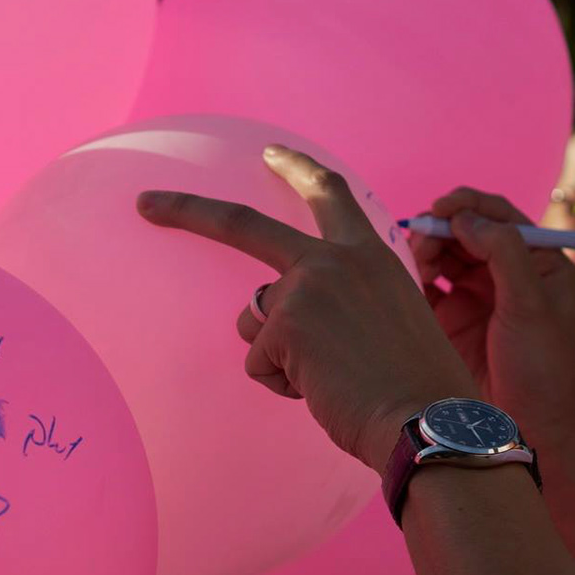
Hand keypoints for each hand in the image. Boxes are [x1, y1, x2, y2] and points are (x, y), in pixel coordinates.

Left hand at [138, 147, 475, 469]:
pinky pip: (258, 363)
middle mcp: (335, 259)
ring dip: (277, 356)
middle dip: (187, 211)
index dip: (297, 170)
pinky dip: (283, 385)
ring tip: (332, 378)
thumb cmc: (414, 388)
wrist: (429, 421)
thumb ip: (343, 301)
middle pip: (243, 225)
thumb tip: (273, 315)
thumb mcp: (390, 322)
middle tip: (145, 203)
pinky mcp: (284, 325)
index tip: (270, 153)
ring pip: (253, 320)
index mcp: (370, 254)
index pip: (330, 194)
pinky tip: (323, 392)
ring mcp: (306, 287)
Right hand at [409, 188, 574, 441]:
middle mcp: (507, 275)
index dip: (470, 206)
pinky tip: (403, 282)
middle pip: (466, 232)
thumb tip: (466, 218)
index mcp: (539, 263)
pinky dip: (412, 278)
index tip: (440, 207)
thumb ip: (504, 253)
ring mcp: (476, 297)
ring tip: (415, 266)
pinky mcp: (450, 320)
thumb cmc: (541, 370)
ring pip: (443, 256)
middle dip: (441, 230)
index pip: (501, 217)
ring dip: (425, 252)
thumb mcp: (530, 305)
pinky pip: (426, 286)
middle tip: (420, 241)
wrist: (527, 428)